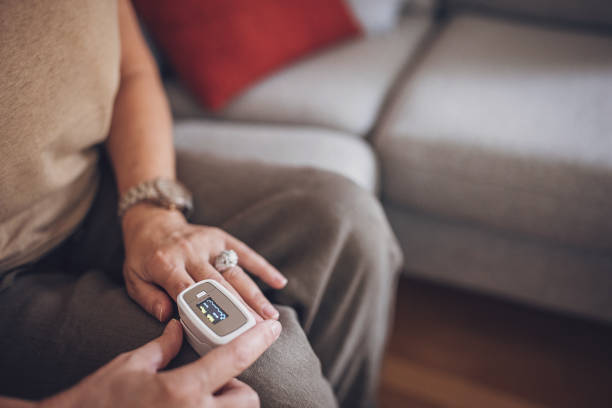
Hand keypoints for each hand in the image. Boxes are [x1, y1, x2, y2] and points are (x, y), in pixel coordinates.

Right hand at [38, 319, 281, 407]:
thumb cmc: (96, 400)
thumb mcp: (130, 366)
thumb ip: (162, 347)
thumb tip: (177, 328)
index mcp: (182, 390)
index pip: (233, 358)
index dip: (257, 339)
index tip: (273, 327)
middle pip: (246, 398)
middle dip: (236, 388)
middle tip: (213, 382)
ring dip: (226, 406)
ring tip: (198, 399)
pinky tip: (186, 407)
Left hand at [121, 205, 286, 321]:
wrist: (152, 222)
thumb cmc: (143, 257)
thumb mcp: (133, 280)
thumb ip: (149, 299)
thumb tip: (168, 317)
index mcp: (165, 263)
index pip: (188, 291)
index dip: (206, 311)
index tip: (224, 331)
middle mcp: (189, 252)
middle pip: (218, 285)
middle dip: (239, 309)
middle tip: (257, 329)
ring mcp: (208, 243)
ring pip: (234, 272)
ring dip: (254, 294)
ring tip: (270, 315)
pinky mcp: (221, 238)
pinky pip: (244, 253)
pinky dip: (262, 267)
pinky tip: (279, 281)